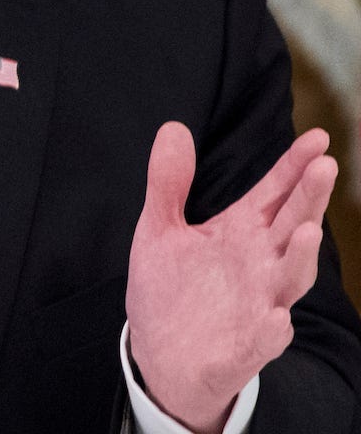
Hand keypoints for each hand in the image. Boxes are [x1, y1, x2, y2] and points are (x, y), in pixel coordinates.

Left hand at [127, 122, 335, 433]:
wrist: (160, 355)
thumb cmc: (170, 289)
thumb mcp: (159, 229)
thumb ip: (169, 182)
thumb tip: (173, 127)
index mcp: (240, 233)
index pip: (274, 194)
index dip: (294, 167)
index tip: (317, 137)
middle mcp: (258, 265)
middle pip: (291, 226)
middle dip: (308, 200)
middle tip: (324, 167)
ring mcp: (257, 304)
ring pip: (289, 280)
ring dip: (299, 259)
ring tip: (306, 233)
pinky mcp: (245, 346)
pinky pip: (265, 339)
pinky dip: (272, 330)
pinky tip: (276, 319)